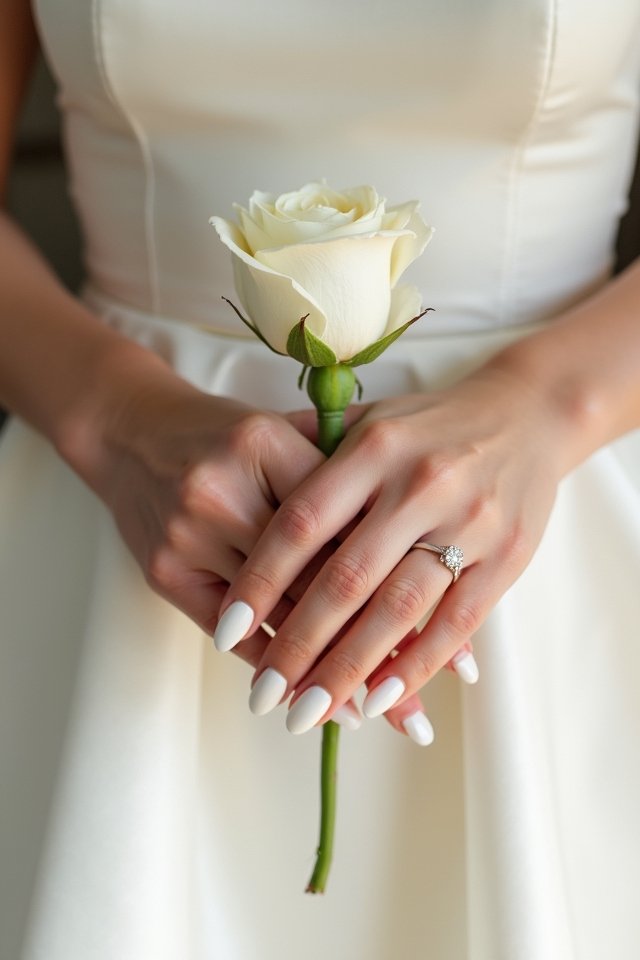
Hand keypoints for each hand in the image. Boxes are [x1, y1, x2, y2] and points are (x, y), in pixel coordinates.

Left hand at [216, 361, 570, 731]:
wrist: (528, 414)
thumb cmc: (430, 427)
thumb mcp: (369, 422)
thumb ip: (312, 457)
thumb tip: (246, 510)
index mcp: (373, 449)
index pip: (302, 523)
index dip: (262, 580)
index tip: (229, 630)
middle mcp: (418, 483)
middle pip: (345, 578)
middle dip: (298, 645)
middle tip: (263, 696)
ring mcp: (468, 521)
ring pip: (398, 610)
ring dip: (349, 669)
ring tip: (308, 713)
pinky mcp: (507, 555)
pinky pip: (456, 622)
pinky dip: (416, 666)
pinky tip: (378, 699)